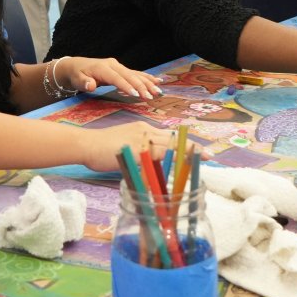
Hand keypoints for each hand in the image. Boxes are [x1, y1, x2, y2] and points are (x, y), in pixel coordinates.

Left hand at [55, 56, 163, 99]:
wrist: (76, 66)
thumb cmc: (77, 75)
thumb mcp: (77, 79)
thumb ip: (84, 83)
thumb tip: (90, 85)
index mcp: (103, 68)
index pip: (117, 78)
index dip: (127, 86)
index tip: (137, 95)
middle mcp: (113, 65)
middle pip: (130, 76)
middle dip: (142, 86)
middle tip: (152, 96)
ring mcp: (119, 66)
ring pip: (136, 74)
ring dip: (148, 83)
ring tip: (158, 91)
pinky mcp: (122, 69)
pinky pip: (136, 74)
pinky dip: (147, 78)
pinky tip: (157, 81)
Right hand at [78, 121, 212, 171]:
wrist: (86, 144)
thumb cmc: (102, 149)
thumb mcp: (127, 148)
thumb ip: (141, 154)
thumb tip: (154, 167)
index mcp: (144, 129)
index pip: (170, 136)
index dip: (187, 143)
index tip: (202, 150)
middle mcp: (145, 130)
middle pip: (174, 139)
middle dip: (192, 147)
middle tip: (209, 155)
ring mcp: (140, 139)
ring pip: (168, 146)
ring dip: (185, 153)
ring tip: (201, 158)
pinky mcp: (134, 148)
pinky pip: (154, 156)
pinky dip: (167, 161)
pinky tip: (178, 166)